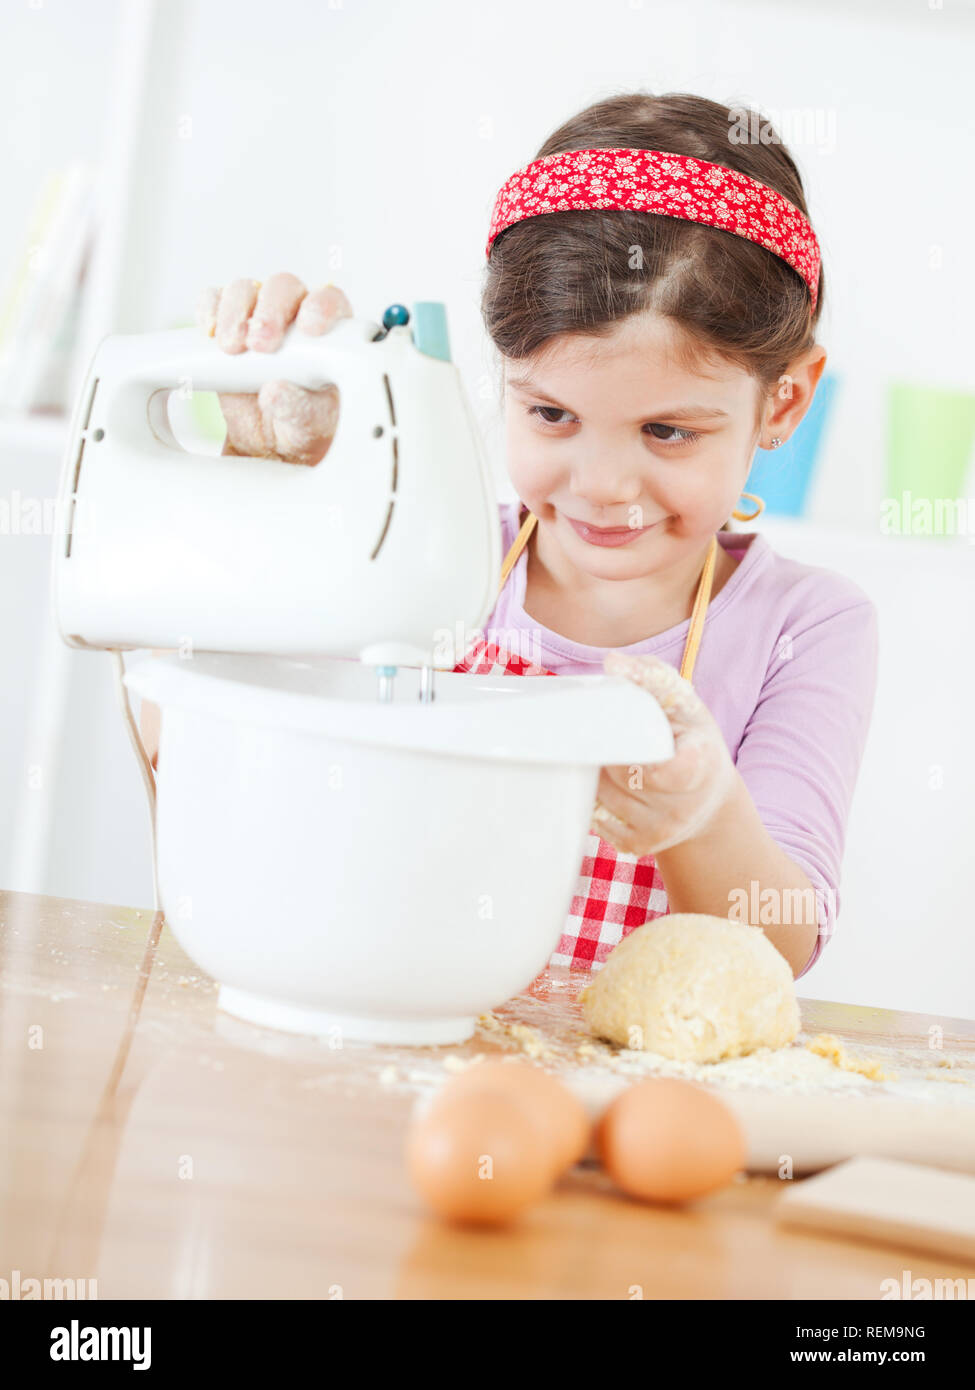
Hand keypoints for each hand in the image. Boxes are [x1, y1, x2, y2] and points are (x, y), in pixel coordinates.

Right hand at [196, 271, 352, 464]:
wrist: (270, 438)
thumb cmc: (303, 422)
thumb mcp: (309, 424)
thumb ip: (299, 409)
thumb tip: (274, 392)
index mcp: (328, 332)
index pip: (329, 302)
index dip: (320, 307)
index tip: (307, 327)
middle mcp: (294, 314)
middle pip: (283, 287)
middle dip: (270, 312)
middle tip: (259, 344)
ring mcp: (257, 314)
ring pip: (245, 290)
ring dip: (235, 313)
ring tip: (230, 348)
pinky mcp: (226, 323)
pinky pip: (213, 301)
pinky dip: (209, 310)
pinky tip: (209, 332)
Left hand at [590, 651, 737, 855]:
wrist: (708, 802)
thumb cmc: (691, 740)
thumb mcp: (685, 705)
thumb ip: (653, 677)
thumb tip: (613, 664)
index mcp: (701, 765)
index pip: (671, 770)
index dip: (641, 755)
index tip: (625, 734)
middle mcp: (683, 806)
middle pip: (623, 776)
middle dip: (606, 751)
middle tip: (598, 733)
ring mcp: (661, 831)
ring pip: (604, 796)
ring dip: (593, 772)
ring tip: (601, 754)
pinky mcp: (639, 846)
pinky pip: (598, 819)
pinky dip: (593, 797)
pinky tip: (602, 782)